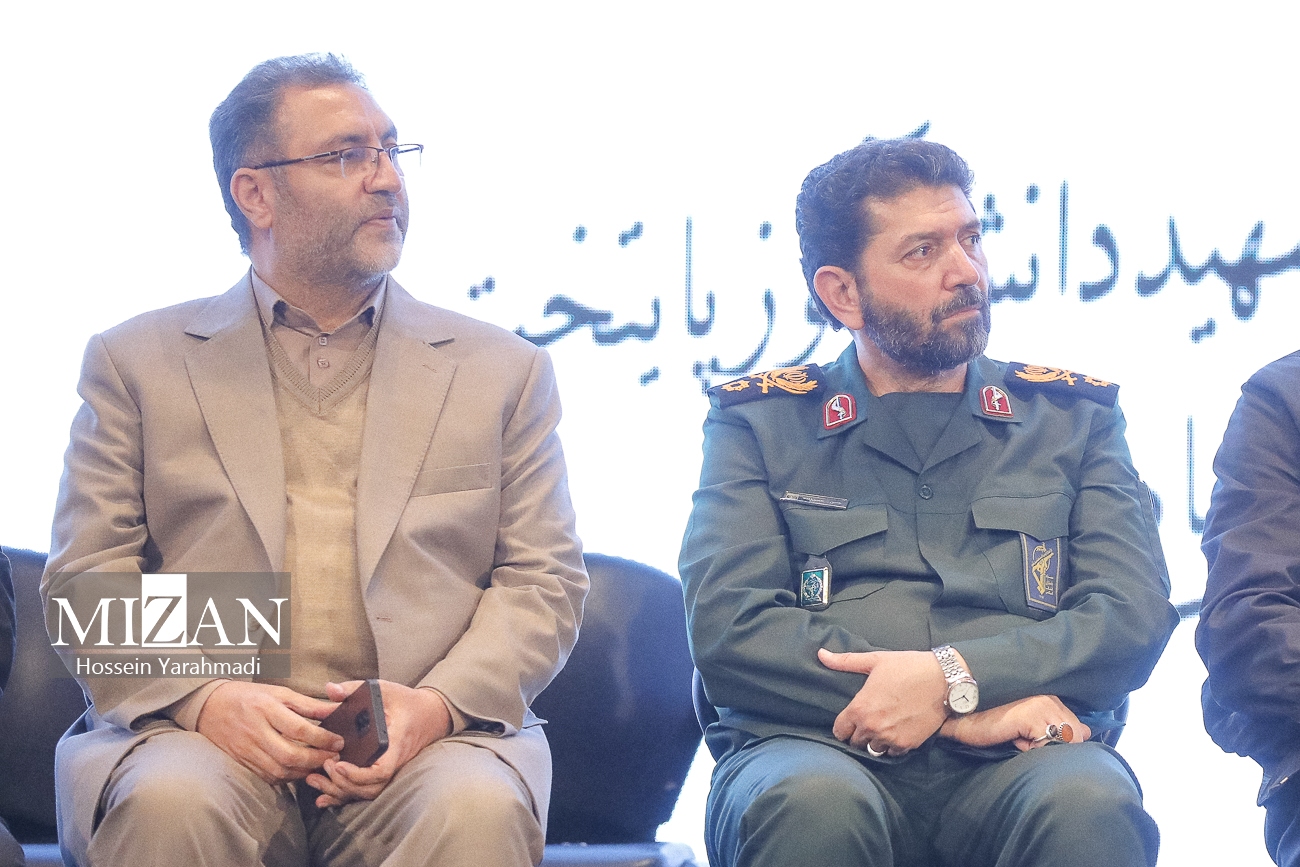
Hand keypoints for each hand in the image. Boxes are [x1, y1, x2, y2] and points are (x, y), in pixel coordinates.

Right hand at [195, 681, 342, 783]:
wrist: (209, 706)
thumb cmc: (249, 696)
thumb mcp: (279, 692)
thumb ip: (308, 704)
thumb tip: (335, 710)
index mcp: (266, 709)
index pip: (298, 728)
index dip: (322, 738)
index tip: (339, 741)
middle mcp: (255, 731)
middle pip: (289, 754)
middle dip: (316, 759)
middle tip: (334, 757)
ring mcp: (247, 750)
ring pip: (279, 769)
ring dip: (304, 771)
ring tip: (322, 766)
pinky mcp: (243, 762)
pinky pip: (268, 776)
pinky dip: (288, 777)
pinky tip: (301, 771)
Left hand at [306, 680, 452, 807]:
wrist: (430, 714)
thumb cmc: (407, 701)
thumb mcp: (384, 690)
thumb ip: (355, 688)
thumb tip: (329, 689)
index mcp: (396, 743)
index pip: (382, 770)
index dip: (358, 774)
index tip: (338, 765)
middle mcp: (394, 761)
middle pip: (371, 788)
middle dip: (344, 784)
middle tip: (324, 767)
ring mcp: (391, 769)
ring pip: (368, 793)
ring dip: (340, 792)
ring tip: (315, 780)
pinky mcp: (384, 772)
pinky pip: (366, 791)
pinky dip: (344, 797)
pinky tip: (324, 797)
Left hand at [817, 648, 947, 754]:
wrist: (944, 680)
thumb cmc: (907, 667)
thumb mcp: (875, 660)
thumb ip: (845, 661)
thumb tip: (821, 654)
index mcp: (859, 709)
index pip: (839, 731)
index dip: (843, 725)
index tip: (850, 720)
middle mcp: (872, 728)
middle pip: (855, 743)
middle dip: (858, 734)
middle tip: (868, 722)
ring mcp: (890, 738)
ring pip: (873, 750)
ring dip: (875, 741)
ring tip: (882, 727)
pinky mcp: (908, 745)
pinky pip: (892, 753)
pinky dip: (892, 746)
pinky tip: (897, 731)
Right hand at [939, 695, 1089, 750]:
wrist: (958, 712)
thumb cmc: (987, 721)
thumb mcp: (1027, 726)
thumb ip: (1057, 726)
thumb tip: (1087, 732)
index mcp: (1050, 698)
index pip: (1077, 728)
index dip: (1058, 741)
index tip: (1032, 739)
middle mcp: (1051, 698)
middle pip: (1077, 736)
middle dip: (1054, 745)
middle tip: (1024, 739)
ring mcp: (1043, 705)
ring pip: (1066, 741)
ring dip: (1044, 747)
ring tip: (1019, 739)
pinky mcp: (1032, 715)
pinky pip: (1048, 745)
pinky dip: (1032, 749)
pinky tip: (1014, 738)